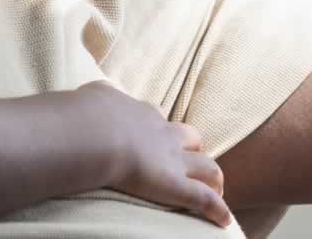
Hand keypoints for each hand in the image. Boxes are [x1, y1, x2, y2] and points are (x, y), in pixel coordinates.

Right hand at [79, 82, 231, 228]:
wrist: (94, 132)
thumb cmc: (87, 113)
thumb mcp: (95, 93)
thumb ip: (101, 93)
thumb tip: (99, 91)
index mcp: (142, 113)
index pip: (157, 116)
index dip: (160, 127)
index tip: (156, 134)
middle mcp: (163, 134)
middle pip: (190, 137)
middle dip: (193, 148)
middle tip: (188, 161)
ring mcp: (173, 160)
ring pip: (207, 166)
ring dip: (213, 177)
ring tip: (216, 189)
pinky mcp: (176, 185)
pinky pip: (204, 199)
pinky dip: (217, 209)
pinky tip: (224, 219)